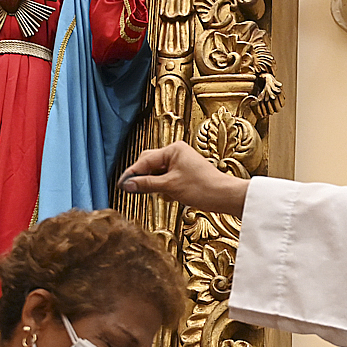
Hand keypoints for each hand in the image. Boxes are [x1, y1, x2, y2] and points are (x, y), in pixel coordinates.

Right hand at [118, 140, 248, 215]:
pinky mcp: (185, 173)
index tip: (122, 185)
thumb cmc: (204, 188)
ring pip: (158, 173)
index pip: (144, 161)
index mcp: (173, 149)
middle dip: (145, 178)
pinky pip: (167, 179)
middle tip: (139, 190)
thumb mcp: (170, 187)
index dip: (132, 174)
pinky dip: (165, 188)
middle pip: (150, 164)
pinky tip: (173, 195)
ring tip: (166, 194)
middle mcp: (177, 152)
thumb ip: (146, 184)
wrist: (224, 197)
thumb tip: (128, 184)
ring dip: (156, 185)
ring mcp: (181, 162)